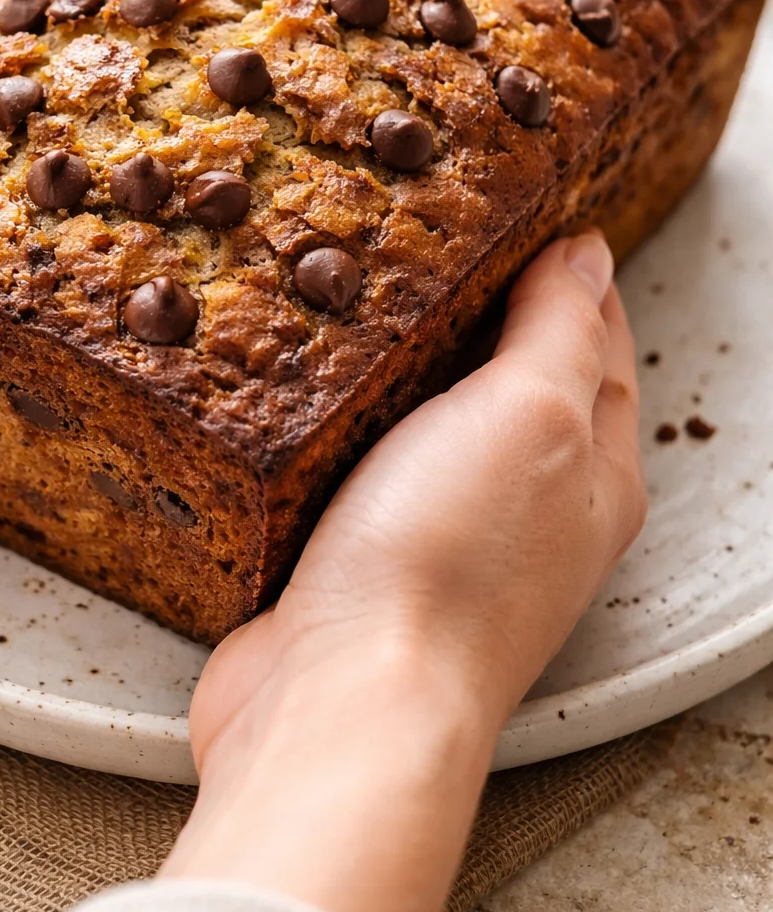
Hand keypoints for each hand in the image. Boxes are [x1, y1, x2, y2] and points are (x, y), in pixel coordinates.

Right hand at [164, 234, 645, 911]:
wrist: (342, 701)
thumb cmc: (451, 564)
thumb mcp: (532, 415)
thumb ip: (559, 330)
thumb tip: (586, 255)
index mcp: (592, 474)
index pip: (597, 346)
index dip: (571, 274)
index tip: (530, 210)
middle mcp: (527, 513)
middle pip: (519, 386)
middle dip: (487, 313)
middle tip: (437, 237)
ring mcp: (441, 540)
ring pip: (433, 426)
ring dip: (407, 367)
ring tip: (369, 295)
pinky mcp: (359, 561)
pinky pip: (361, 468)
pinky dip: (347, 422)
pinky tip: (312, 391)